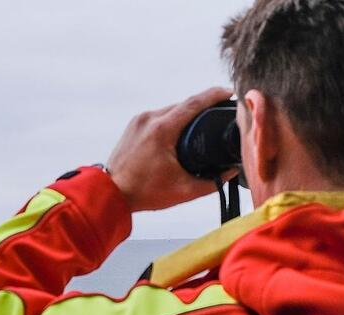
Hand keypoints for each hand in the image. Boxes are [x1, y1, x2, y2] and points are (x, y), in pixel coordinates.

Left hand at [108, 87, 233, 211]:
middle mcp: (149, 119)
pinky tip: (180, 131)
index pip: (194, 103)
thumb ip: (212, 181)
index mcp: (162, 130)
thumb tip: (231, 171)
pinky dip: (172, 120)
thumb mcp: (184, 190)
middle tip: (220, 112)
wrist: (111, 194)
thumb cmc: (143, 193)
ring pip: (170, 109)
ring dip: (186, 114)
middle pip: (184, 104)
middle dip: (203, 106)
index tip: (229, 92)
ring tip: (202, 124)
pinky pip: (159, 116)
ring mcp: (139, 120)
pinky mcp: (134, 125)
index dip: (215, 95)